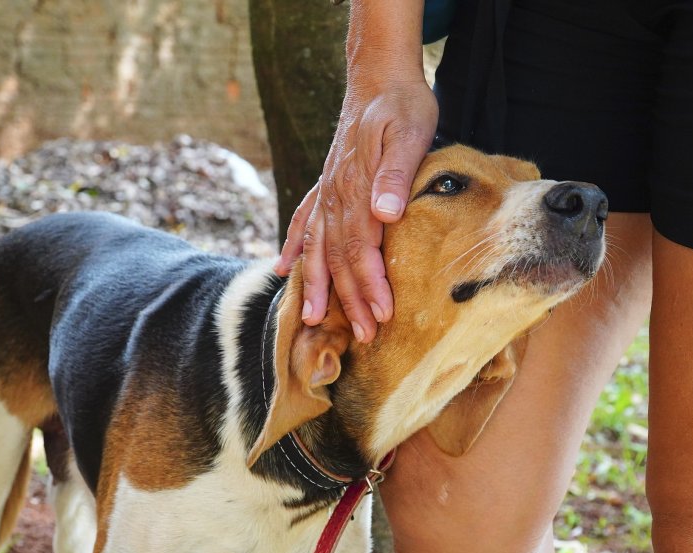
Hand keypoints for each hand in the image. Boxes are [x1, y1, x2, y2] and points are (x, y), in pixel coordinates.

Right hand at [275, 79, 437, 341]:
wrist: (379, 76)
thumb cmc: (402, 105)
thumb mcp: (409, 132)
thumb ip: (396, 173)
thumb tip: (383, 213)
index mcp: (356, 188)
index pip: (361, 248)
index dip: (369, 284)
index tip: (381, 315)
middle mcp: (335, 195)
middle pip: (337, 256)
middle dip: (349, 298)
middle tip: (363, 335)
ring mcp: (327, 191)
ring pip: (317, 246)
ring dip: (318, 284)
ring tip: (315, 318)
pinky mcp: (327, 185)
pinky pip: (303, 221)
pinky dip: (293, 247)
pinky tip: (282, 270)